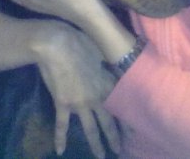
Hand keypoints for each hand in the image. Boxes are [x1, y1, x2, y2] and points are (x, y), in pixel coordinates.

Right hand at [32, 22, 120, 157]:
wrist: (57, 44)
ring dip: (95, 144)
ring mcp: (79, 103)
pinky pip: (62, 125)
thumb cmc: (80, 43)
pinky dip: (60, 138)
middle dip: (114, 138)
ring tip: (100, 156)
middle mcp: (96, 98)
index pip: (121, 107)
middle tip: (119, 150)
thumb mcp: (101, 53)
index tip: (133, 133)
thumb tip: (113, 69)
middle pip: (108, 122)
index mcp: (107, 84)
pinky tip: (60, 150)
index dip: (127, 121)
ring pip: (90, 128)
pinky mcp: (63, 104)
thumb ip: (107, 66)